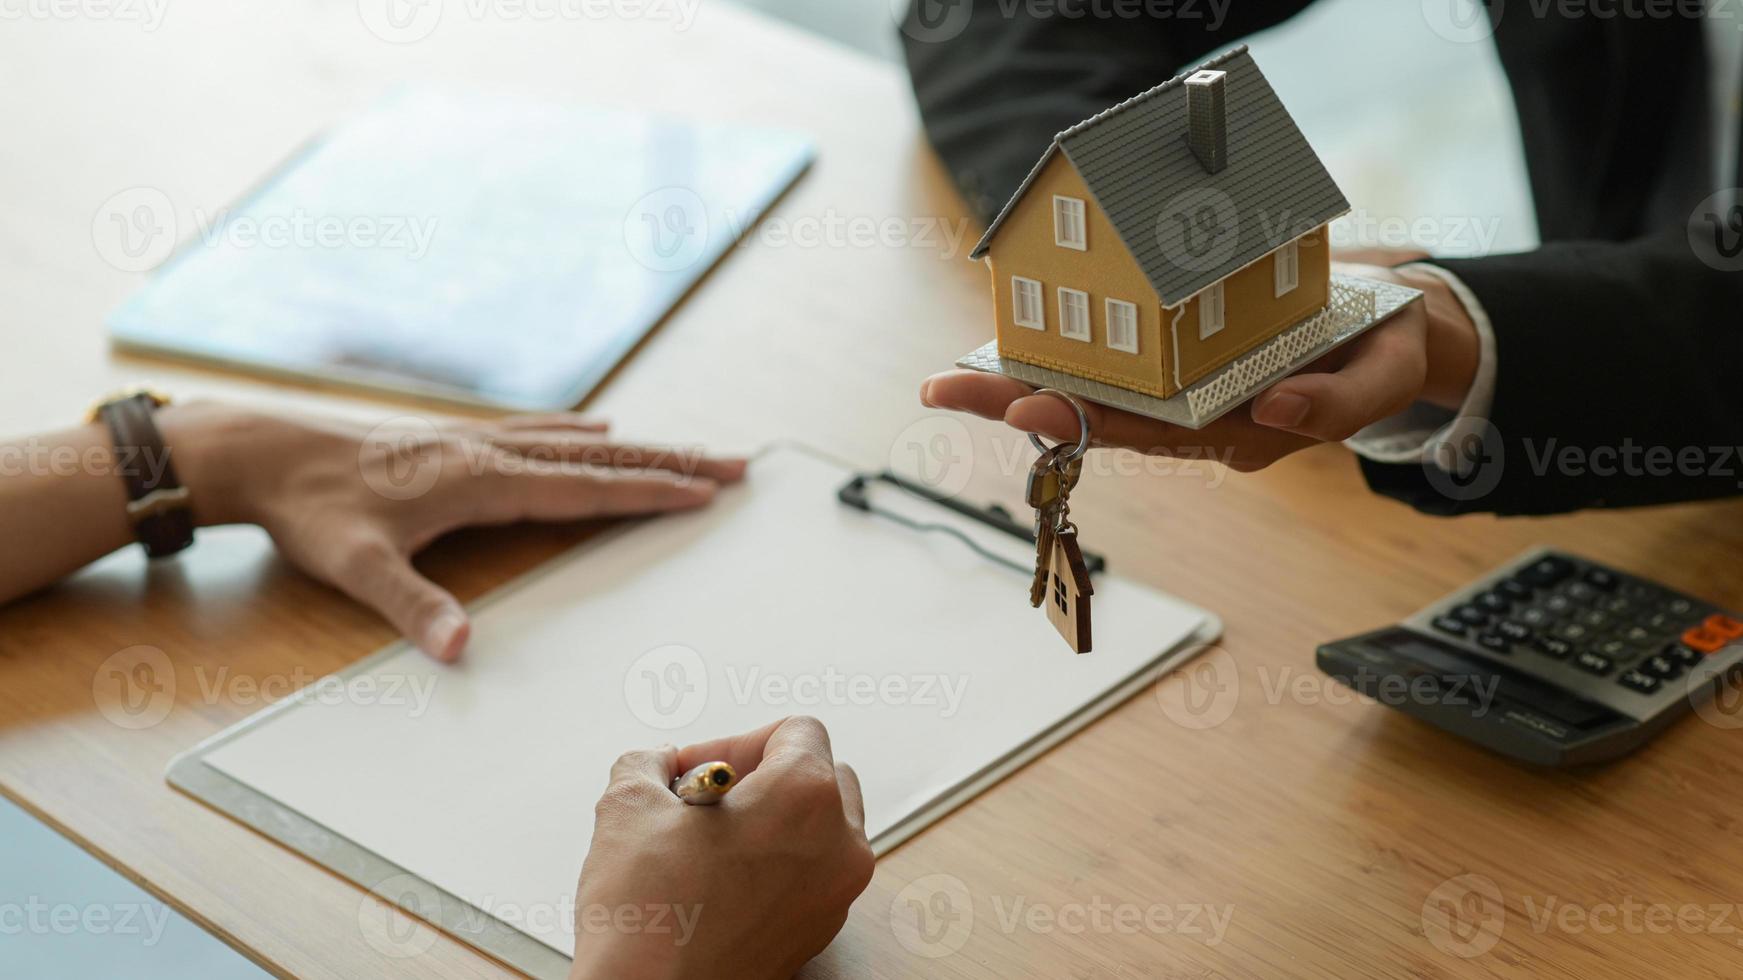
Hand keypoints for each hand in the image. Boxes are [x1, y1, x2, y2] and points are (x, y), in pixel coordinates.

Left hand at [158, 404, 744, 660]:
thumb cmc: (310, 509)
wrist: (262, 451)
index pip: (587, 490)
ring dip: (639, 448)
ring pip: (577, 442)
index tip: (708, 492)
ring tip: (688, 451)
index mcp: (482, 480)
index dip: (651, 492)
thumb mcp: (355, 567)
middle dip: (672, 462)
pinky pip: (540, 432)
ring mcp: (476, 440)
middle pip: (602, 458)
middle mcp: (491, 451)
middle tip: (735, 463)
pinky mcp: (456, 440)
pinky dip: (582, 434)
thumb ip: (412, 606)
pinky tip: (595, 428)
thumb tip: (459, 649)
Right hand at [570, 717, 874, 979]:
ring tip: (709, 842)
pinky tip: (719, 880)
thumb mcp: (628, 807)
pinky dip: (776, 866)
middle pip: (822, 775)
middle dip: (764, 776)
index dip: (737, 740)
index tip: (697, 769)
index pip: (798, 730)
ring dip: (772, 820)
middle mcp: (839, 845)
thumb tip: (657, 764)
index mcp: (806, 797)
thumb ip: (649, 763)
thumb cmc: (650, 922)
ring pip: (821, 828)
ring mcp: (834, 895)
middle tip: (707, 799)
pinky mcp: (818, 933)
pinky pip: (811, 876)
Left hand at [920, 261, 1479, 471]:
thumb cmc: (1383, 351)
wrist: (1393, 330)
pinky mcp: (1181, 361)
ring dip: (1023, 383)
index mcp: (1238, 430)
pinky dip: (1062, 353)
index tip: (1023, 406)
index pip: (1147, 431)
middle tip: (946, 389)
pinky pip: (1113, 364)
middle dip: (1020, 404)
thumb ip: (1335, 404)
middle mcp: (1197, 419)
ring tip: (952, 377)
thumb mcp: (1380, 375)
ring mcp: (1184, 393)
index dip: (1082, 419)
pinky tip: (1010, 341)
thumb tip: (1271, 410)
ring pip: (1095, 394)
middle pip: (1098, 418)